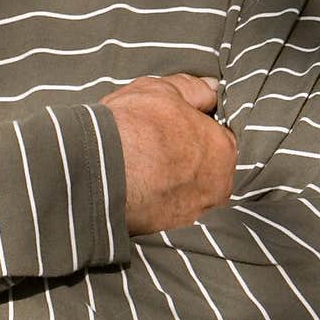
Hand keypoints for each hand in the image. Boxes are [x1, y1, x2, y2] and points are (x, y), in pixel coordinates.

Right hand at [100, 73, 235, 234]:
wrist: (97, 170)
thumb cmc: (133, 126)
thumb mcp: (162, 90)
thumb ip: (193, 89)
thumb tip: (211, 88)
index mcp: (222, 150)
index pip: (220, 138)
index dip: (198, 129)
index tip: (177, 127)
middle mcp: (217, 187)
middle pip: (207, 169)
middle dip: (188, 159)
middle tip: (159, 147)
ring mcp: (193, 213)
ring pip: (188, 192)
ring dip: (173, 182)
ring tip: (146, 168)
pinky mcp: (168, 231)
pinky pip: (168, 211)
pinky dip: (157, 201)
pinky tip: (139, 187)